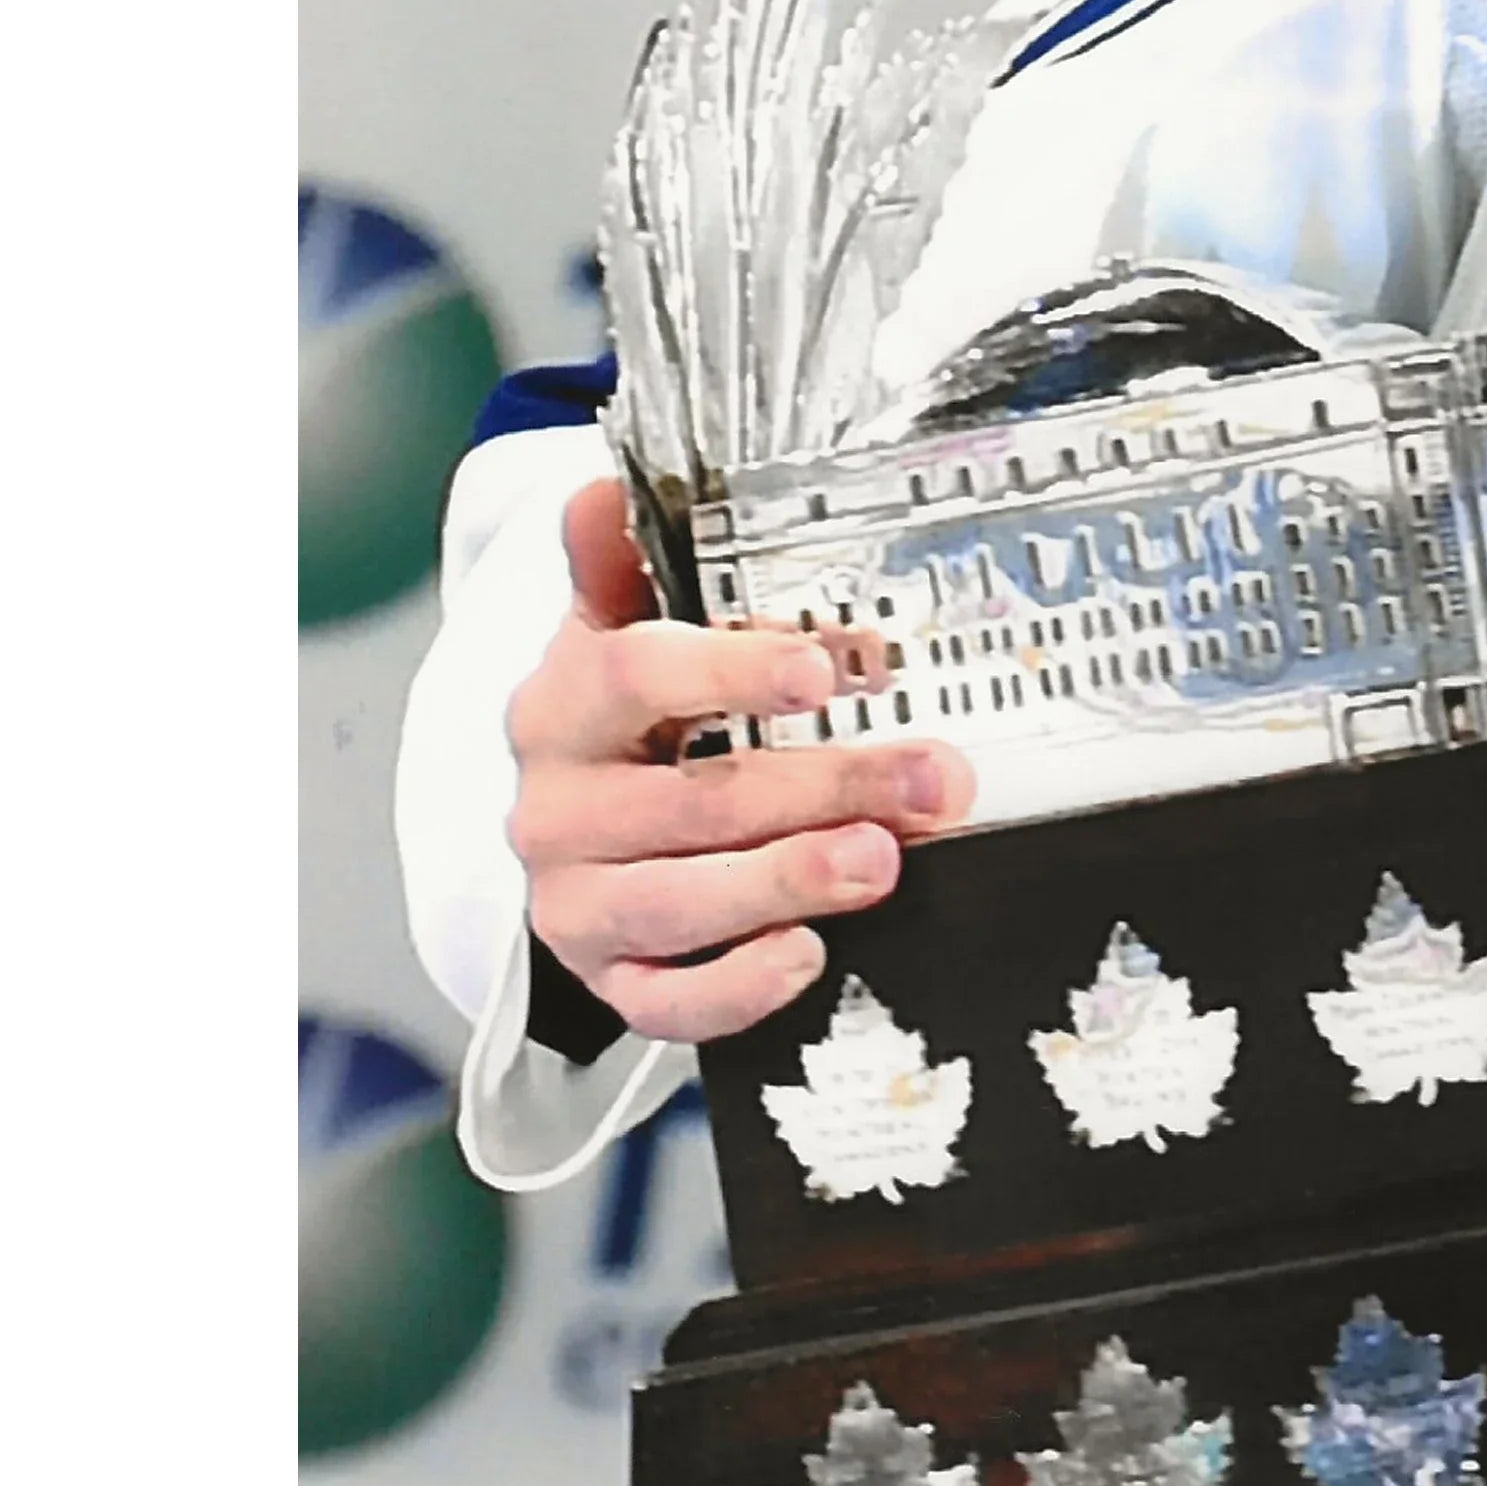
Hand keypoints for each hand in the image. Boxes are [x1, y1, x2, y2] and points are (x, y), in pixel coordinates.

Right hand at [504, 477, 973, 1044]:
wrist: (583, 846)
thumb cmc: (631, 729)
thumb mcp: (622, 635)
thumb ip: (628, 566)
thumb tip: (604, 485)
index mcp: (562, 708)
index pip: (630, 674)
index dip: (727, 671)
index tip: (823, 668)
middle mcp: (556, 810)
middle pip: (687, 801)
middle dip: (822, 786)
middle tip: (931, 779)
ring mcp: (577, 903)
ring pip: (678, 902)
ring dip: (790, 880)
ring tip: (883, 861)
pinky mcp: (607, 980)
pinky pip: (667, 1000)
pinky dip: (739, 986)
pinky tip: (810, 955)